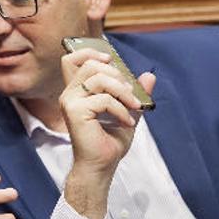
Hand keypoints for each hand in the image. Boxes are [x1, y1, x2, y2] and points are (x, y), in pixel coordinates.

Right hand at [59, 47, 155, 218]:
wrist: (101, 166)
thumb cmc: (108, 142)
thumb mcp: (127, 111)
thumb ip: (135, 93)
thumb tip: (149, 75)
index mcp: (77, 91)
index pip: (72, 59)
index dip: (90, 53)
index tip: (111, 62)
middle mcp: (70, 94)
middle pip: (91, 65)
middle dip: (118, 76)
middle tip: (131, 95)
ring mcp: (70, 101)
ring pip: (99, 78)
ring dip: (123, 92)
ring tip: (133, 108)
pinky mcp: (75, 111)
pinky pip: (103, 99)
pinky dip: (121, 109)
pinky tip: (126, 122)